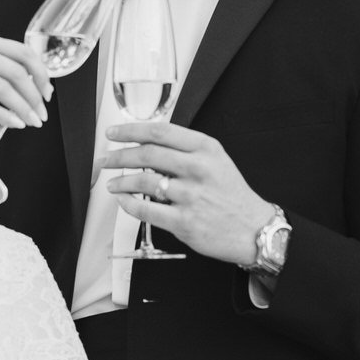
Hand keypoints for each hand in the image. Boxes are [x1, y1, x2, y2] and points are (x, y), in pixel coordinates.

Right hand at [0, 33, 50, 130]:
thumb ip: (4, 70)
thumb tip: (37, 89)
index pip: (24, 53)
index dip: (41, 75)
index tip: (47, 94)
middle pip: (16, 73)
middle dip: (34, 97)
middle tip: (42, 115)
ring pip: (3, 89)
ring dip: (22, 109)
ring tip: (32, 122)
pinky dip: (3, 116)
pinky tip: (14, 124)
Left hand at [100, 120, 274, 265]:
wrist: (253, 229)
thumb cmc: (231, 195)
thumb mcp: (216, 161)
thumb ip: (185, 151)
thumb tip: (147, 146)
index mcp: (205, 149)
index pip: (161, 131)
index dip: (131, 131)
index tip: (114, 134)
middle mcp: (198, 169)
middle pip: (147, 154)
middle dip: (119, 156)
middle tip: (105, 159)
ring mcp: (190, 196)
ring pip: (143, 182)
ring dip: (121, 181)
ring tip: (112, 183)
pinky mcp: (184, 221)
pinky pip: (146, 210)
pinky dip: (129, 204)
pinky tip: (123, 201)